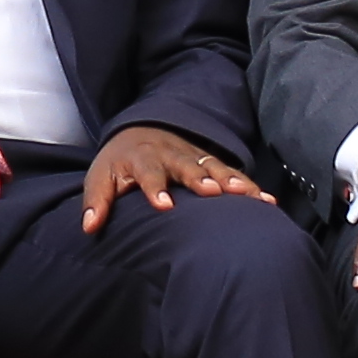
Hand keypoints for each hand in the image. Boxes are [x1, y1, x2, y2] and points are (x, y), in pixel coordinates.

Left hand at [79, 121, 259, 228]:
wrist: (141, 130)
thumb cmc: (120, 162)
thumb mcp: (101, 176)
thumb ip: (97, 201)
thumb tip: (90, 227)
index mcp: (143, 158)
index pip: (149, 172)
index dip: (156, 188)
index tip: (164, 206)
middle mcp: (172, 154)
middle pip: (188, 166)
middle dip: (202, 179)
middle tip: (215, 192)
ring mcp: (194, 156)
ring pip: (216, 168)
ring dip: (233, 181)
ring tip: (249, 196)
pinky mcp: (211, 162)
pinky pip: (233, 173)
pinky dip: (250, 186)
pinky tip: (267, 202)